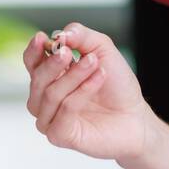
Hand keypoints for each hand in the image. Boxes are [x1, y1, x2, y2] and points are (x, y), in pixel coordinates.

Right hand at [22, 22, 149, 161]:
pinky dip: (81, 92)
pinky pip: (64, 110)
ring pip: (50, 94)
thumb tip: (60, 34)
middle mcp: (46, 99)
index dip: (33, 51)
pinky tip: (98, 80)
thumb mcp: (103, 50)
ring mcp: (51, 118)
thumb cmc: (117, 86)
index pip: (32, 63)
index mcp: (51, 77)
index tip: (41, 38)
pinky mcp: (60, 135)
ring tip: (95, 64)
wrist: (135, 116)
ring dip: (73, 76)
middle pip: (37, 79)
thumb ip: (82, 37)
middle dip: (53, 63)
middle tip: (69, 52)